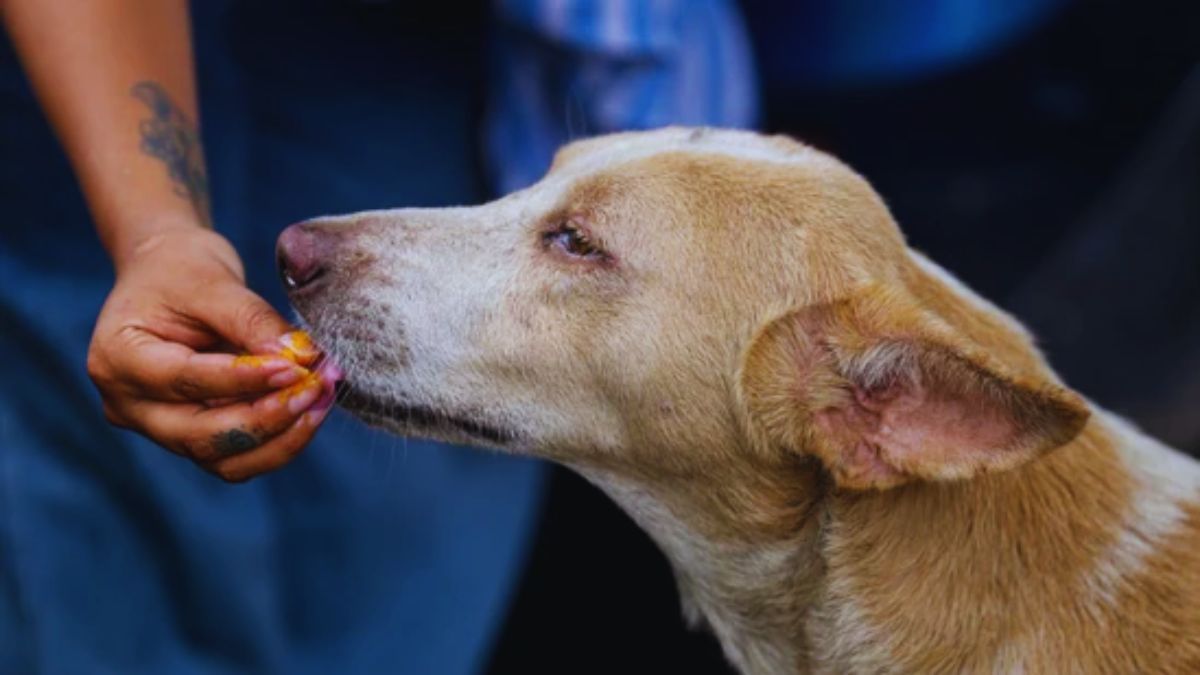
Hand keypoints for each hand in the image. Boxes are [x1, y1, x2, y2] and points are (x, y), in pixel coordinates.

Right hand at [87, 227, 335, 481]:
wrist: (169, 273)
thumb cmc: (181, 270)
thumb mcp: (214, 282)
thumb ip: (254, 321)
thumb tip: (302, 358)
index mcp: (117, 358)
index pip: (185, 381)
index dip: (245, 380)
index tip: (297, 367)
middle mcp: (129, 405)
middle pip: (202, 436)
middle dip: (268, 417)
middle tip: (318, 386)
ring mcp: (159, 427)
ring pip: (225, 459)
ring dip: (282, 437)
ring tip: (322, 397)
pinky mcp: (193, 436)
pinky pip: (239, 457)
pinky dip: (279, 440)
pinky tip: (312, 409)